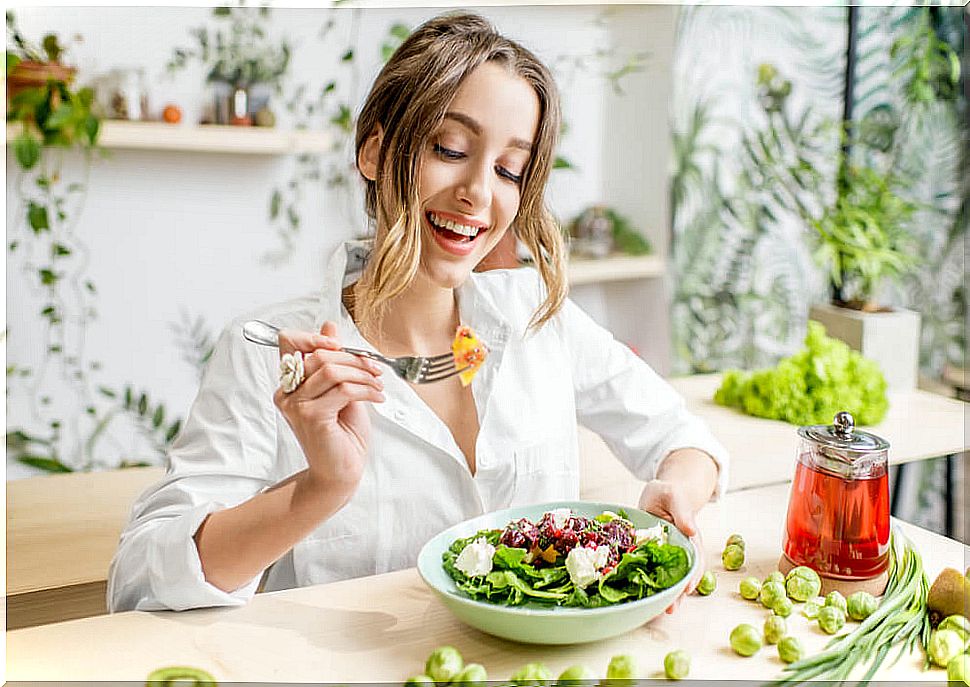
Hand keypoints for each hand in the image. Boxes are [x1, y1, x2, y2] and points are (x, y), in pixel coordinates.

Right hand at [274, 321, 384, 503]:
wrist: (341, 471)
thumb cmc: (342, 434)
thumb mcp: (341, 389)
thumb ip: (334, 360)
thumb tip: (330, 326)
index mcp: (290, 382)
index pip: (288, 342)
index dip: (313, 335)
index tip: (338, 344)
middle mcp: (287, 393)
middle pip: (319, 355)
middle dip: (354, 358)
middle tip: (375, 369)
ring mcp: (296, 405)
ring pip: (331, 370)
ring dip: (362, 374)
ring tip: (378, 384)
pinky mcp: (310, 417)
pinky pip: (342, 389)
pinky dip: (366, 389)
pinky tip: (377, 397)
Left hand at [637, 479, 704, 614]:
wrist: (661, 494)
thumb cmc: (670, 494)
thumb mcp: (674, 497)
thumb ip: (683, 512)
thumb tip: (690, 530)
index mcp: (689, 538)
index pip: (694, 560)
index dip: (692, 576)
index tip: (687, 589)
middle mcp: (680, 550)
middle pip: (682, 575)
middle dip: (678, 593)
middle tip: (670, 609)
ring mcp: (666, 556)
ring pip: (668, 578)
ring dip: (665, 594)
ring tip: (658, 612)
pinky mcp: (651, 556)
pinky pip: (651, 572)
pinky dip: (648, 585)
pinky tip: (643, 598)